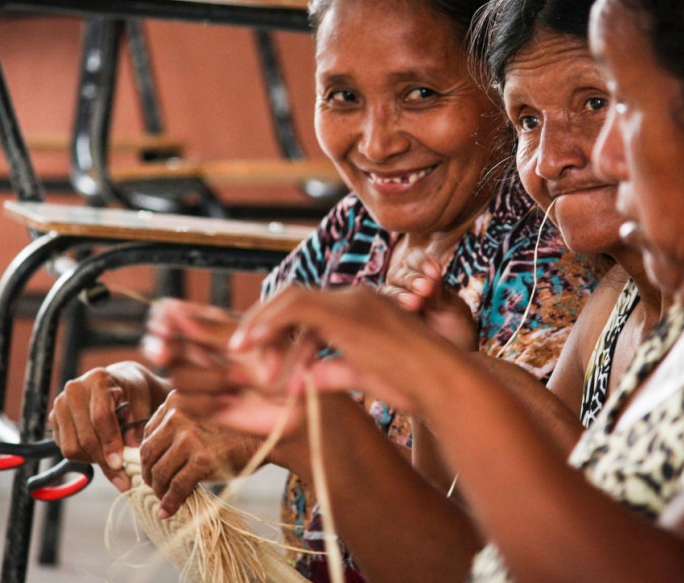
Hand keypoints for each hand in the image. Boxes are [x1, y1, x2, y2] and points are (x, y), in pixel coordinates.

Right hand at [49, 361, 168, 491]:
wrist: (115, 384)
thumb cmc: (131, 393)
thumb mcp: (141, 403)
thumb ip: (138, 426)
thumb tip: (132, 451)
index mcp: (98, 380)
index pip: (101, 417)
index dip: (110, 443)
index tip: (119, 463)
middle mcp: (75, 390)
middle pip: (85, 436)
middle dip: (104, 460)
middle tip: (122, 476)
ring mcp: (60, 404)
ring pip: (72, 447)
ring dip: (94, 461)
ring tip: (113, 462)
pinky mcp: (54, 419)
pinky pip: (65, 449)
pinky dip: (84, 458)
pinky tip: (100, 453)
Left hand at [138, 391, 261, 517]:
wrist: (268, 437)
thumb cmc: (237, 429)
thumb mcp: (203, 415)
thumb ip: (179, 425)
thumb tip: (152, 456)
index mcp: (177, 399)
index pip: (149, 432)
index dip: (148, 455)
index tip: (152, 468)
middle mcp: (179, 414)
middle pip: (149, 452)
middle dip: (149, 474)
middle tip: (155, 487)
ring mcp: (190, 436)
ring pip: (160, 471)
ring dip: (158, 490)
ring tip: (163, 498)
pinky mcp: (202, 458)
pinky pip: (177, 486)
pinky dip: (169, 502)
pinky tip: (167, 510)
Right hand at [143, 298, 308, 438]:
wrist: (299, 403)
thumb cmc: (284, 364)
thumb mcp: (250, 341)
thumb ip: (212, 329)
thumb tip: (174, 312)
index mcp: (209, 325)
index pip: (169, 314)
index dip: (162, 320)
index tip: (163, 327)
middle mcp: (198, 350)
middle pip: (159, 345)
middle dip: (163, 348)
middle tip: (166, 353)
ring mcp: (198, 378)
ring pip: (176, 375)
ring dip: (209, 378)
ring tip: (241, 381)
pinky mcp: (200, 406)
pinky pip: (182, 401)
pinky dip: (207, 401)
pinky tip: (230, 401)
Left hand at [229, 285, 460, 412]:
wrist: (445, 386)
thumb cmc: (416, 386)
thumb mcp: (365, 376)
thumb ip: (334, 370)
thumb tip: (306, 378)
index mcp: (361, 309)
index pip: (309, 308)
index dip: (279, 328)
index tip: (260, 356)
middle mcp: (356, 298)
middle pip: (295, 298)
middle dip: (263, 322)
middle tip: (238, 350)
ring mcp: (354, 302)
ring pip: (291, 300)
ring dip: (264, 327)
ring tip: (243, 356)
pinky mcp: (350, 313)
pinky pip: (298, 310)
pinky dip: (271, 325)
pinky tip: (253, 347)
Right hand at [382, 248, 477, 350]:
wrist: (453, 365)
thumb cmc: (457, 336)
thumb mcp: (452, 310)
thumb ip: (439, 292)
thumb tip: (433, 269)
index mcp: (420, 278)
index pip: (412, 259)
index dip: (420, 261)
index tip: (435, 271)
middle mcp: (402, 290)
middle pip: (397, 274)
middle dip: (412, 279)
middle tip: (426, 288)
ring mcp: (389, 308)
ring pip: (385, 292)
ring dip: (399, 295)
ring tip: (415, 303)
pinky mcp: (379, 327)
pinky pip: (375, 314)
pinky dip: (385, 311)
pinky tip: (400, 315)